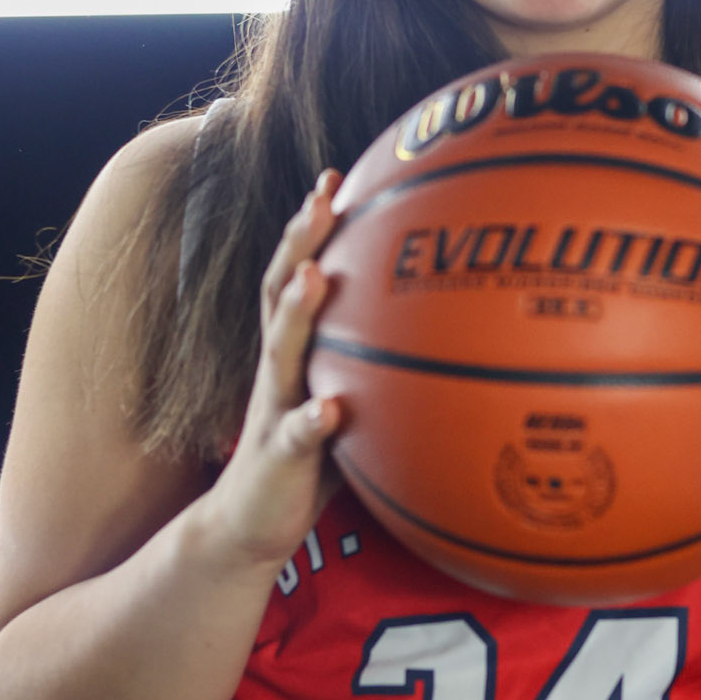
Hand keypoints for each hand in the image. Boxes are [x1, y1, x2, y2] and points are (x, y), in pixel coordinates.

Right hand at [197, 170, 344, 566]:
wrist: (249, 524)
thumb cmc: (309, 456)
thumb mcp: (345, 397)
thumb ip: (380, 364)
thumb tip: (452, 331)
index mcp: (295, 352)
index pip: (299, 273)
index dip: (312, 227)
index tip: (335, 176)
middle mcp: (279, 369)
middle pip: (282, 292)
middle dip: (300, 242)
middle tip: (319, 200)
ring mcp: (274, 409)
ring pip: (281, 351)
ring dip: (297, 312)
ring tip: (315, 278)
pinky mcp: (277, 457)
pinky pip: (294, 435)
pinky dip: (309, 421)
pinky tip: (328, 410)